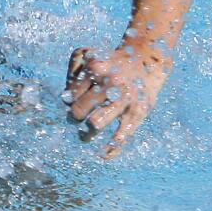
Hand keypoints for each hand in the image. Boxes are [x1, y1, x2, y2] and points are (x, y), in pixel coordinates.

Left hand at [64, 43, 171, 157]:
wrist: (146, 59)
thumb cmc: (108, 61)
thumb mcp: (87, 55)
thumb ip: (71, 73)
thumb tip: (65, 100)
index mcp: (94, 68)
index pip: (71, 95)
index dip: (69, 102)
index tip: (73, 103)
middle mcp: (110, 83)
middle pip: (79, 110)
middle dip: (74, 118)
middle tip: (75, 119)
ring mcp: (125, 99)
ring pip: (96, 124)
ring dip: (86, 134)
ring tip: (84, 136)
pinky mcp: (138, 113)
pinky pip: (122, 136)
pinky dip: (111, 149)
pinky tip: (102, 155)